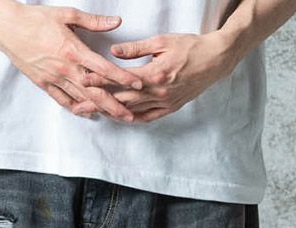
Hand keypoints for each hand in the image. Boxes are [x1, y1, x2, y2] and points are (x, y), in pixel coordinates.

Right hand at [0, 2, 142, 121]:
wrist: (8, 28)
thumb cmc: (37, 18)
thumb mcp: (67, 14)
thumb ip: (94, 21)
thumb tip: (117, 22)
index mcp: (72, 50)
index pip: (102, 69)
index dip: (121, 78)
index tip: (137, 84)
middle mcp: (64, 69)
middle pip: (94, 92)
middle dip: (114, 105)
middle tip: (130, 115)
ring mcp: (54, 79)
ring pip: (81, 99)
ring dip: (99, 109)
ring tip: (114, 117)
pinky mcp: (44, 84)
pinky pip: (63, 101)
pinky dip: (77, 108)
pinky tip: (88, 112)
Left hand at [81, 30, 234, 122]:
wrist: (215, 60)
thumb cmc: (190, 47)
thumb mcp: (162, 41)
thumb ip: (136, 49)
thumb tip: (114, 51)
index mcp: (155, 74)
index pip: (121, 79)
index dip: (101, 80)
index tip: (84, 79)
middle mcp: (159, 92)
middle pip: (122, 100)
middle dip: (100, 102)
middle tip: (80, 104)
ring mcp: (165, 103)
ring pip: (133, 111)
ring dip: (113, 112)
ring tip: (95, 113)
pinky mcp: (170, 108)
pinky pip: (148, 117)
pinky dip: (133, 118)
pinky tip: (121, 117)